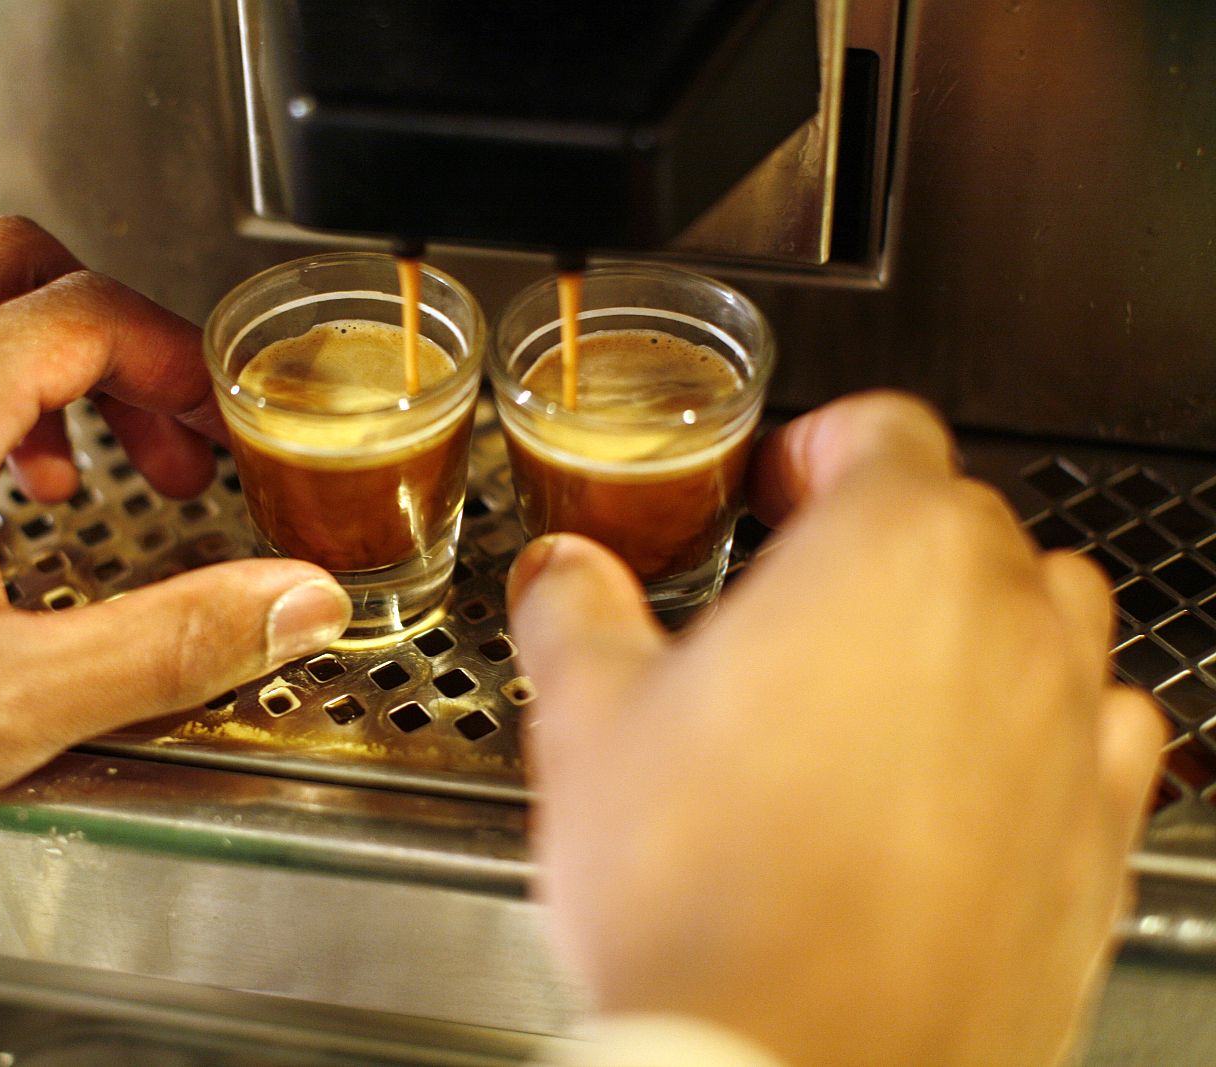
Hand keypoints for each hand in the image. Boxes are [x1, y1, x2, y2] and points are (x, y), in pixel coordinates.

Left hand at [0, 217, 349, 917]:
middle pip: (12, 269)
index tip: (217, 429)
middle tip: (158, 436)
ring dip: (27, 351)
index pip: (86, 313)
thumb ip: (173, 640)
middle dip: (111, 341)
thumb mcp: (11, 702)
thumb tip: (291, 600)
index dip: (176, 363)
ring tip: (73, 460)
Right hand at [509, 392, 1164, 1066]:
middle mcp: (1004, 622)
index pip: (883, 431)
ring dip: (978, 620)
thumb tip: (560, 571)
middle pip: (966, 518)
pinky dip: (1047, 730)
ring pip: (1053, 617)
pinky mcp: (1098, 837)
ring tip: (890, 679)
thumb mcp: (590, 726)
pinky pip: (1101, 737)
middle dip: (884, 535)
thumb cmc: (702, 895)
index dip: (818, 446)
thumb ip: (574, 614)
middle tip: (804, 594)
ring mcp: (1068, 731)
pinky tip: (975, 775)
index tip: (781, 489)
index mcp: (882, 554)